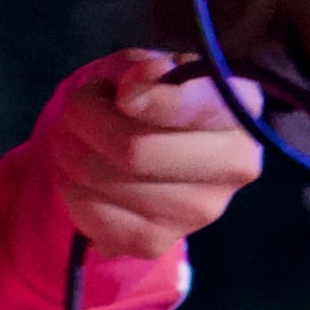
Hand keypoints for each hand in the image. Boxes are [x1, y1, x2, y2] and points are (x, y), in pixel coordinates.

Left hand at [29, 50, 265, 258]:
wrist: (148, 151)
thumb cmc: (151, 96)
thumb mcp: (151, 67)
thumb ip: (147, 69)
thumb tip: (137, 85)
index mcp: (241, 110)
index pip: (199, 108)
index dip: (152, 100)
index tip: (121, 94)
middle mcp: (234, 167)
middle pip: (135, 152)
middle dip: (85, 120)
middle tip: (77, 108)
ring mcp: (199, 212)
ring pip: (101, 180)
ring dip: (68, 150)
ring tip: (74, 136)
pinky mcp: (158, 242)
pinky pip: (89, 215)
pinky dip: (69, 188)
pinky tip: (79, 174)